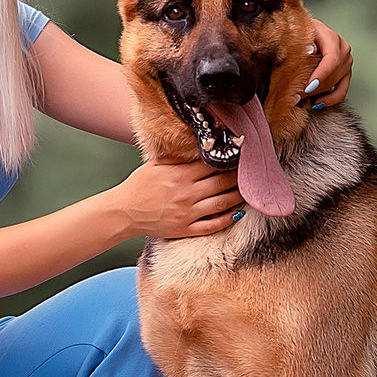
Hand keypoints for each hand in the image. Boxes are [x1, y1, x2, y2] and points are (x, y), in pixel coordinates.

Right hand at [110, 158, 243, 239]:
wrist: (124, 211)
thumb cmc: (139, 186)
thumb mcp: (156, 165)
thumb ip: (178, 157)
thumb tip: (198, 147)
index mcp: (180, 175)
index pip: (213, 164)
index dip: (230, 159)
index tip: (242, 155)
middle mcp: (186, 193)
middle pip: (222, 182)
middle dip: (239, 176)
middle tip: (252, 171)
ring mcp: (188, 213)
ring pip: (222, 203)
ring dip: (239, 196)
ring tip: (250, 190)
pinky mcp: (186, 229)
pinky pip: (213, 225)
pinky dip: (228, 219)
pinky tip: (238, 212)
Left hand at [300, 17, 353, 108]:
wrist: (307, 33)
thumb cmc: (301, 33)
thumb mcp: (298, 35)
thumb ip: (303, 44)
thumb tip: (309, 54)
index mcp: (332, 38)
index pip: (332, 60)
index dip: (320, 76)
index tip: (307, 88)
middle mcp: (343, 50)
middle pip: (331, 75)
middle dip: (312, 87)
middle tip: (295, 95)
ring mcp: (346, 62)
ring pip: (333, 84)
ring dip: (317, 93)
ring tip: (300, 97)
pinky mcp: (345, 73)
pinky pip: (342, 90)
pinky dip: (331, 99)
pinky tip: (318, 103)